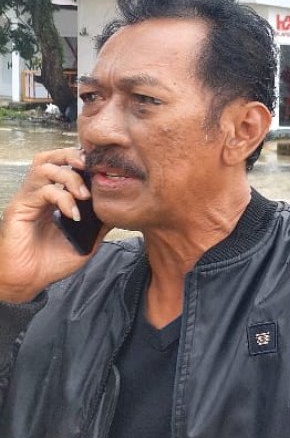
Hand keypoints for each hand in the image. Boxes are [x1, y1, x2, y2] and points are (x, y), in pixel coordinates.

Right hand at [0, 148, 107, 303]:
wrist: (28, 281)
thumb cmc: (52, 261)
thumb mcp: (87, 240)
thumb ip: (101, 222)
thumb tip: (122, 209)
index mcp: (53, 196)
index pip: (64, 165)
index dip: (83, 161)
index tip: (104, 170)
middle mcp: (38, 193)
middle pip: (51, 157)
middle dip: (74, 156)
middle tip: (93, 169)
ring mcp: (27, 198)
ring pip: (45, 167)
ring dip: (70, 177)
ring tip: (85, 196)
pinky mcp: (19, 208)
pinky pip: (42, 191)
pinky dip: (63, 198)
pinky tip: (74, 214)